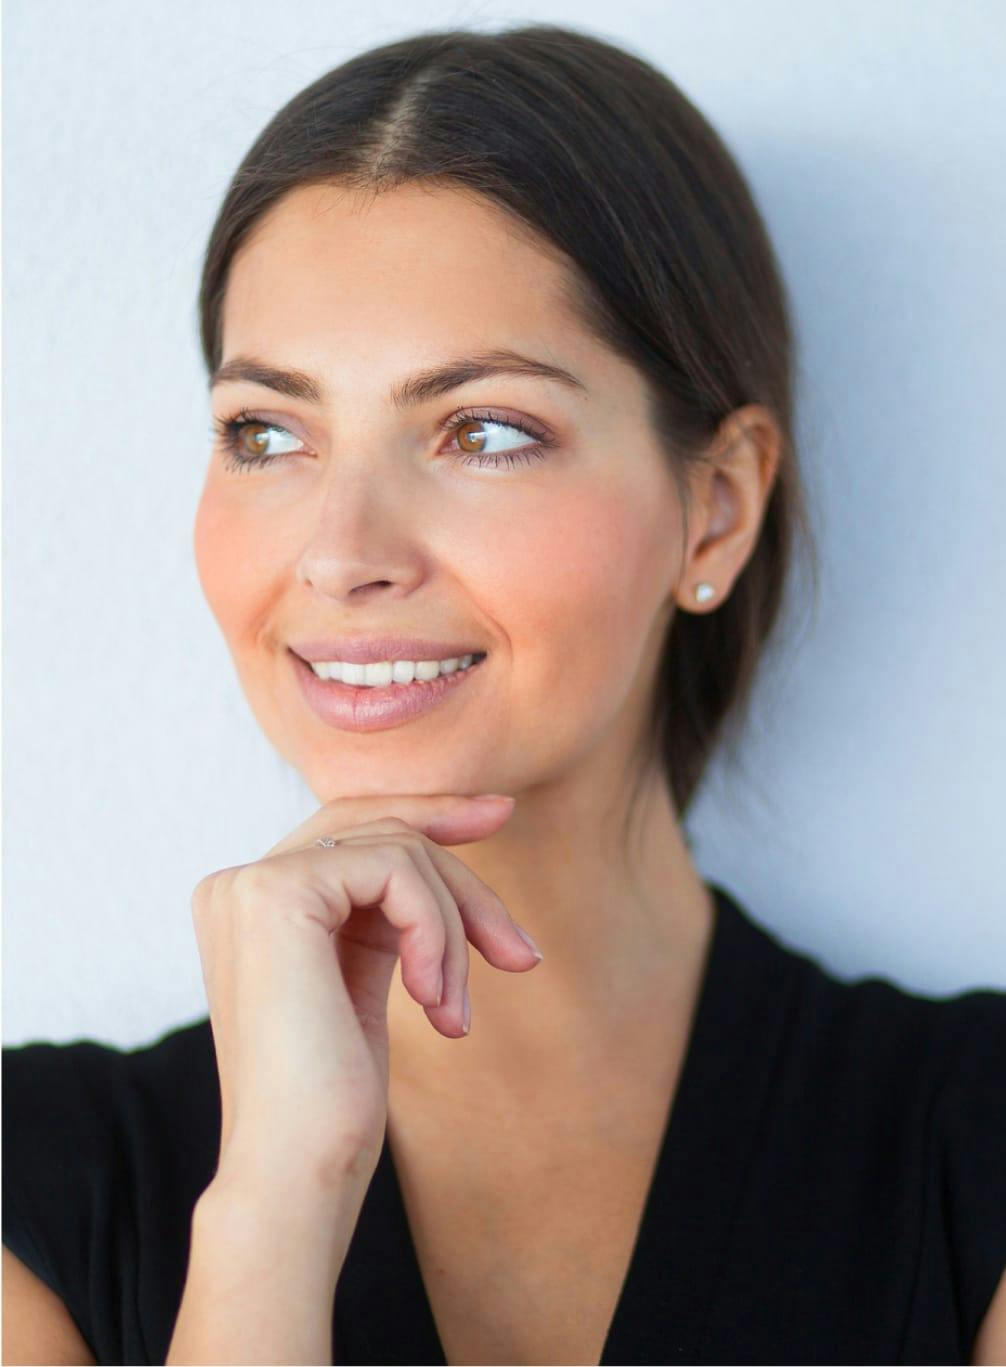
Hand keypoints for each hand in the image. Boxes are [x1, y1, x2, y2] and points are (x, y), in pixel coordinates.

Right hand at [190, 792, 539, 1195]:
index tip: (497, 814)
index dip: (427, 812)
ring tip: (455, 1014)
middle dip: (463, 870)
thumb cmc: (331, 1100)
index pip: (349, 828)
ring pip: (399, 850)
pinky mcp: (277, 894)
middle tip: (522, 949)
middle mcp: (236, 884)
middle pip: (379, 828)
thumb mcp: (362, 980)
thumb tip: (446, 847)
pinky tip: (433, 1001)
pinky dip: (437, 932)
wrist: (295, 1172)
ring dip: (455, 929)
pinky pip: (398, 872)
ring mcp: (250, 884)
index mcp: (249, 904)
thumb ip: (382, 914)